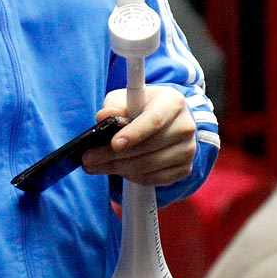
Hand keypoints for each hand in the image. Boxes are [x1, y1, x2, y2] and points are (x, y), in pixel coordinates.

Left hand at [82, 86, 196, 186]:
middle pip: (149, 147)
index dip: (135, 133)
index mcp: (173, 102)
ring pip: (149, 166)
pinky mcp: (185, 169)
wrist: (169, 121)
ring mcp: (188, 150)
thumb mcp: (128, 98)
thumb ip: (114, 105)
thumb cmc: (144, 106)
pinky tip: (119, 170)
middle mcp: (185, 126)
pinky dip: (133, 177)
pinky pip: (154, 179)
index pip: (155, 120)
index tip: (114, 143)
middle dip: (114, 156)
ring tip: (95, 166)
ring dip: (118, 169)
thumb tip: (102, 117)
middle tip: (88, 159)